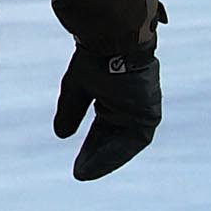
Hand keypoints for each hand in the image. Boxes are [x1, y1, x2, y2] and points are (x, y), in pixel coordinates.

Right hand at [54, 47, 160, 181]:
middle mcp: (133, 106)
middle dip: (97, 155)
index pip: (106, 128)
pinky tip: (96, 162)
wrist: (115, 39)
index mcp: (118, 97)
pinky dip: (115, 153)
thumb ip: (72, 110)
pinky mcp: (149, 113)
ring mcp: (143, 110)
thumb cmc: (97, 56)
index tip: (79, 162)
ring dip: (105, 159)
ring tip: (83, 172)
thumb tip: (61, 134)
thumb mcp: (78, 86)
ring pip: (124, 144)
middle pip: (115, 139)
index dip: (93, 146)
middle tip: (79, 172)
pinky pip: (134, 141)